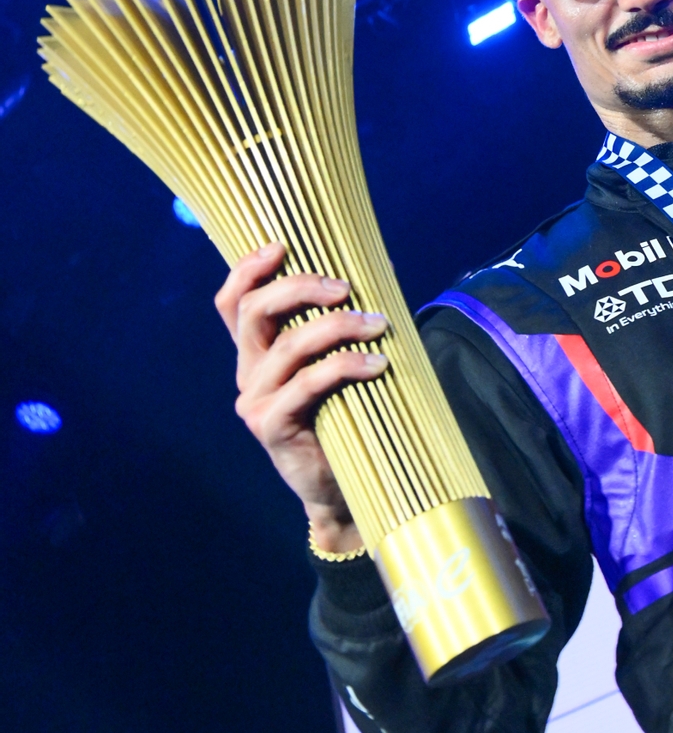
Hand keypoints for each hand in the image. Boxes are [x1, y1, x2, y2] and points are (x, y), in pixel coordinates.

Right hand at [215, 245, 389, 551]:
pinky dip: (345, 366)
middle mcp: (248, 373)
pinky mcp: (272, 427)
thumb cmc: (349, 417)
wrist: (344, 488)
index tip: (283, 244)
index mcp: (256, 353)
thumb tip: (379, 270)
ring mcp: (256, 401)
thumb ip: (342, 325)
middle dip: (300, 287)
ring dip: (337, 326)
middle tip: (346, 286)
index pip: (233, 302)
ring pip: (287, 345)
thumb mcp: (339, 366)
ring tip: (378, 324)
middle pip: (254, 312)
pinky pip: (307, 384)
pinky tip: (378, 363)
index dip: (248, 268)